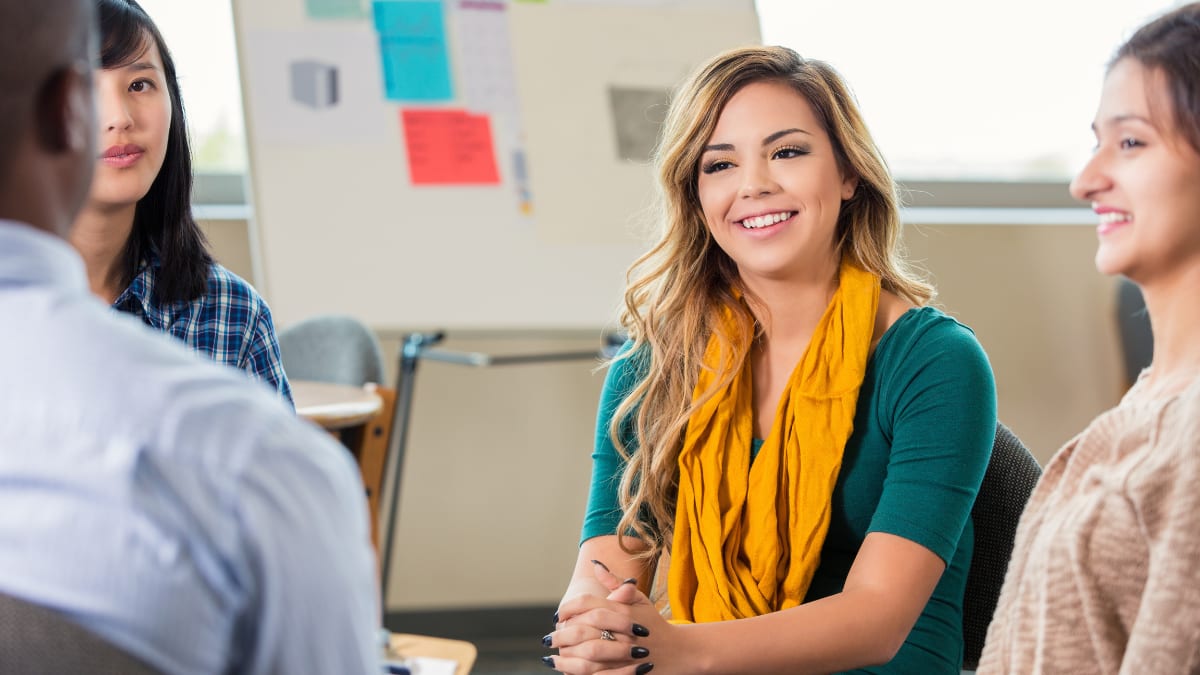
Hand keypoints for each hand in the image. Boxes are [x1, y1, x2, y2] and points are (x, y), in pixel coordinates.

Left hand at [544, 560, 671, 673]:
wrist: (679, 652)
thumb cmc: (655, 623)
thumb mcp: (639, 599)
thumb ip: (615, 583)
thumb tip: (594, 565)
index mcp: (624, 609)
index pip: (588, 604)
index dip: (569, 609)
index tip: (559, 615)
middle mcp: (625, 629)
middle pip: (584, 628)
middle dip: (562, 634)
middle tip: (548, 638)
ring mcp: (627, 651)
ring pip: (588, 652)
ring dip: (566, 656)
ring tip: (551, 658)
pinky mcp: (627, 671)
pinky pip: (597, 673)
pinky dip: (578, 672)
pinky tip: (566, 671)